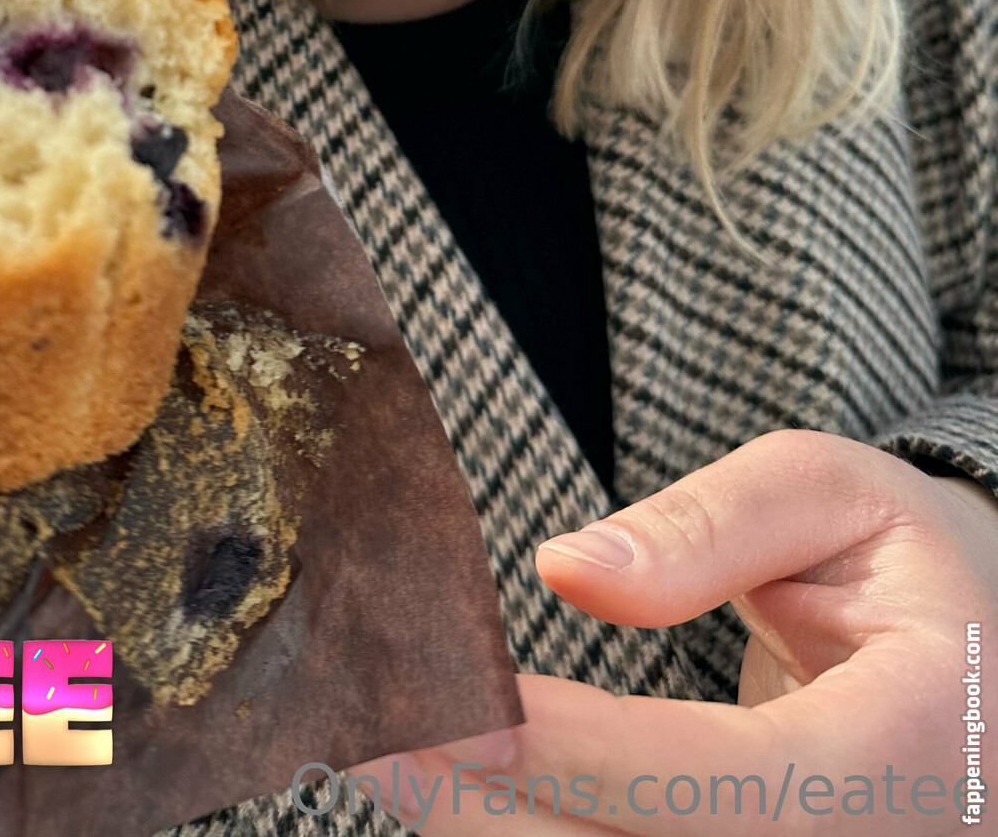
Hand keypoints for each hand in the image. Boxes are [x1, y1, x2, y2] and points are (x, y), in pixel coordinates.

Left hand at [355, 429, 995, 833]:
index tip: (457, 697)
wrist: (971, 669)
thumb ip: (711, 529)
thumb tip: (570, 573)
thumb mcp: (835, 497)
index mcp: (914, 758)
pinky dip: (532, 834)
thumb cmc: (896, 562)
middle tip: (364, 722)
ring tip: (377, 744)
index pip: (733, 789)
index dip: (585, 754)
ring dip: (488, 829)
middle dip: (492, 806)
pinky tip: (455, 786)